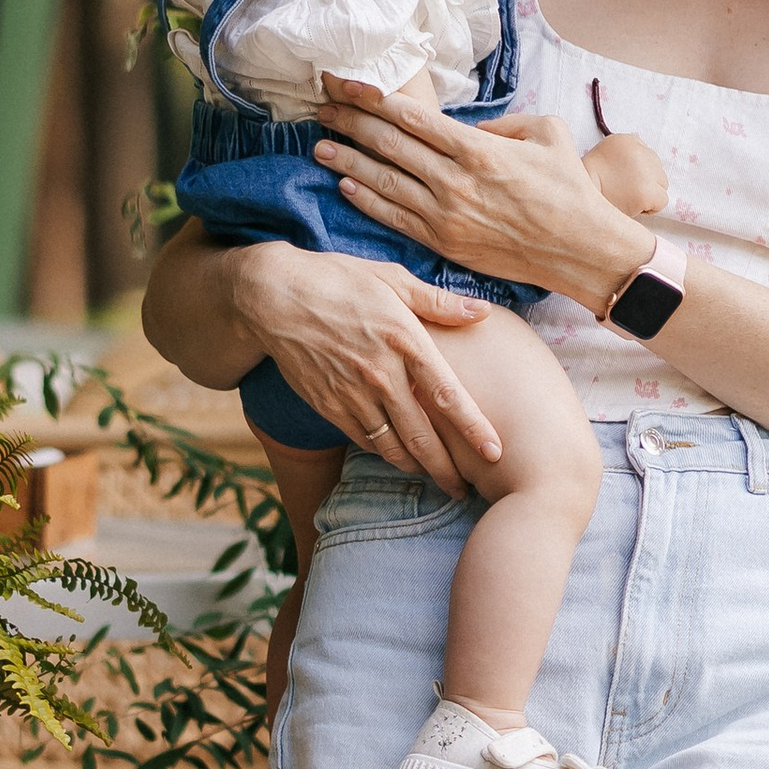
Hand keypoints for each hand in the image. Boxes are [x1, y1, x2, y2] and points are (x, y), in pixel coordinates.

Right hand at [228, 244, 503, 493]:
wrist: (273, 297)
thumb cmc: (337, 280)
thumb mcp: (391, 279)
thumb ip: (438, 301)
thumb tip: (482, 311)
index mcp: (405, 340)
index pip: (448, 395)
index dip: (474, 428)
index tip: (495, 453)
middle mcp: (381, 374)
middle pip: (422, 436)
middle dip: (447, 470)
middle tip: (466, 490)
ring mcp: (352, 394)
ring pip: (392, 446)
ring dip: (417, 468)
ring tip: (437, 481)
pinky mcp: (329, 405)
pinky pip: (364, 440)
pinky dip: (385, 453)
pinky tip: (399, 458)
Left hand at [314, 80, 653, 317]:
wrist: (580, 250)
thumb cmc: (569, 190)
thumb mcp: (546, 134)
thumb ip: (504, 123)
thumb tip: (471, 127)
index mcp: (479, 148)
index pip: (412, 116)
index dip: (373, 97)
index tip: (346, 83)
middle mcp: (455, 181)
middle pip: (389, 144)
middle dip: (351, 120)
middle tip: (323, 105)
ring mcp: (446, 215)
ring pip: (384, 181)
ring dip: (348, 159)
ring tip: (320, 142)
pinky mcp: (444, 243)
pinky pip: (394, 218)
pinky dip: (366, 200)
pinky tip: (345, 184)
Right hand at [584, 127, 668, 220]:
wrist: (578, 201)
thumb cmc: (589, 183)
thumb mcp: (603, 154)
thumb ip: (625, 153)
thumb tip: (644, 160)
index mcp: (625, 140)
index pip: (647, 156)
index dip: (636, 172)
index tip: (622, 179)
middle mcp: (638, 151)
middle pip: (657, 170)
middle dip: (645, 181)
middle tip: (624, 191)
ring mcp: (645, 172)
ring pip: (662, 185)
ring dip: (649, 194)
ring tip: (627, 199)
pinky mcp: (647, 192)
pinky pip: (662, 202)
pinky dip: (651, 208)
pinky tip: (634, 207)